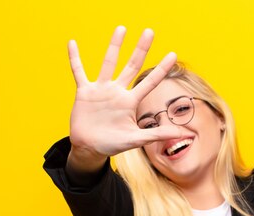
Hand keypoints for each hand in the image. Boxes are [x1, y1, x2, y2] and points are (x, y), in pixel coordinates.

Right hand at [68, 26, 187, 161]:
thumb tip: (181, 134)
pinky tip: (72, 43)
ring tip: (122, 29)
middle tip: (149, 32)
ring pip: (109, 63)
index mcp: (131, 102)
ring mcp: (101, 90)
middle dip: (141, 49)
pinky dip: (75, 58)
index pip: (150, 82)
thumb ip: (156, 134)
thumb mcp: (136, 139)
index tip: (173, 54)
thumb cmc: (113, 144)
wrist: (90, 148)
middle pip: (132, 66)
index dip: (161, 69)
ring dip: (114, 46)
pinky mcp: (85, 92)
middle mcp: (118, 92)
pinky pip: (79, 72)